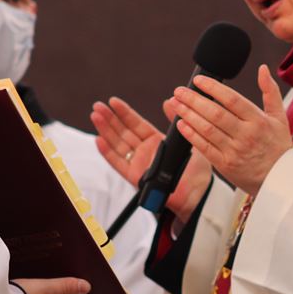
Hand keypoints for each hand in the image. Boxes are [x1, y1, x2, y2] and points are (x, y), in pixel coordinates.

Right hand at [90, 96, 212, 222]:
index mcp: (156, 141)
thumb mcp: (187, 139)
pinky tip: (99, 140)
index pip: (136, 123)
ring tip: (95, 116)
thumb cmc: (196, 169)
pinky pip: (118, 163)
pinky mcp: (135, 177)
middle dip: (110, 118)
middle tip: (98, 106)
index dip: (124, 113)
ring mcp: (139, 163)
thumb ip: (175, 120)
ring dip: (105, 130)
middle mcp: (145, 151)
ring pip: (117, 144)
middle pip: (123, 132)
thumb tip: (168, 100)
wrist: (197, 193)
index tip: (114, 101)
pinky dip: (108, 153)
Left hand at [171, 66, 292, 197]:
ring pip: (207, 129)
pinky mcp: (225, 165)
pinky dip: (191, 135)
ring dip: (188, 115)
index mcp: (258, 120)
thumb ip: (270, 91)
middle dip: (194, 100)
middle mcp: (246, 135)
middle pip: (215, 113)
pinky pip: (204, 147)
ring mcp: (234, 151)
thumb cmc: (278, 146)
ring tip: (176, 104)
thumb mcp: (280, 117)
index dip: (213, 88)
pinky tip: (181, 124)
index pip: (232, 100)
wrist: (279, 180)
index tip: (198, 80)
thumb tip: (262, 69)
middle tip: (179, 91)